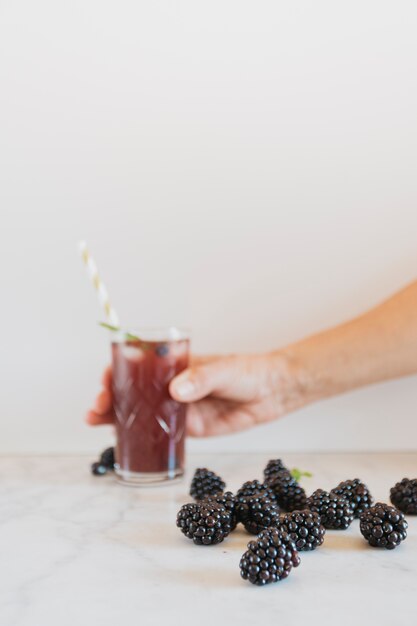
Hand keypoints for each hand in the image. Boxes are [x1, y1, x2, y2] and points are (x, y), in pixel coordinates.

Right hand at [85, 353, 305, 436]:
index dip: (116, 370)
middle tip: (96, 407)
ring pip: (140, 412)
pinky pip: (160, 432)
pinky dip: (141, 436)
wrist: (273, 393)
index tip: (104, 379)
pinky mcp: (188, 428)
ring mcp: (178, 407)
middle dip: (109, 396)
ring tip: (96, 422)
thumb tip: (177, 389)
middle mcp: (171, 384)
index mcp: (176, 363)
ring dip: (117, 417)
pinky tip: (124, 441)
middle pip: (132, 389)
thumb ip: (201, 378)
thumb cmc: (249, 371)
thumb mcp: (224, 370)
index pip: (138, 363)